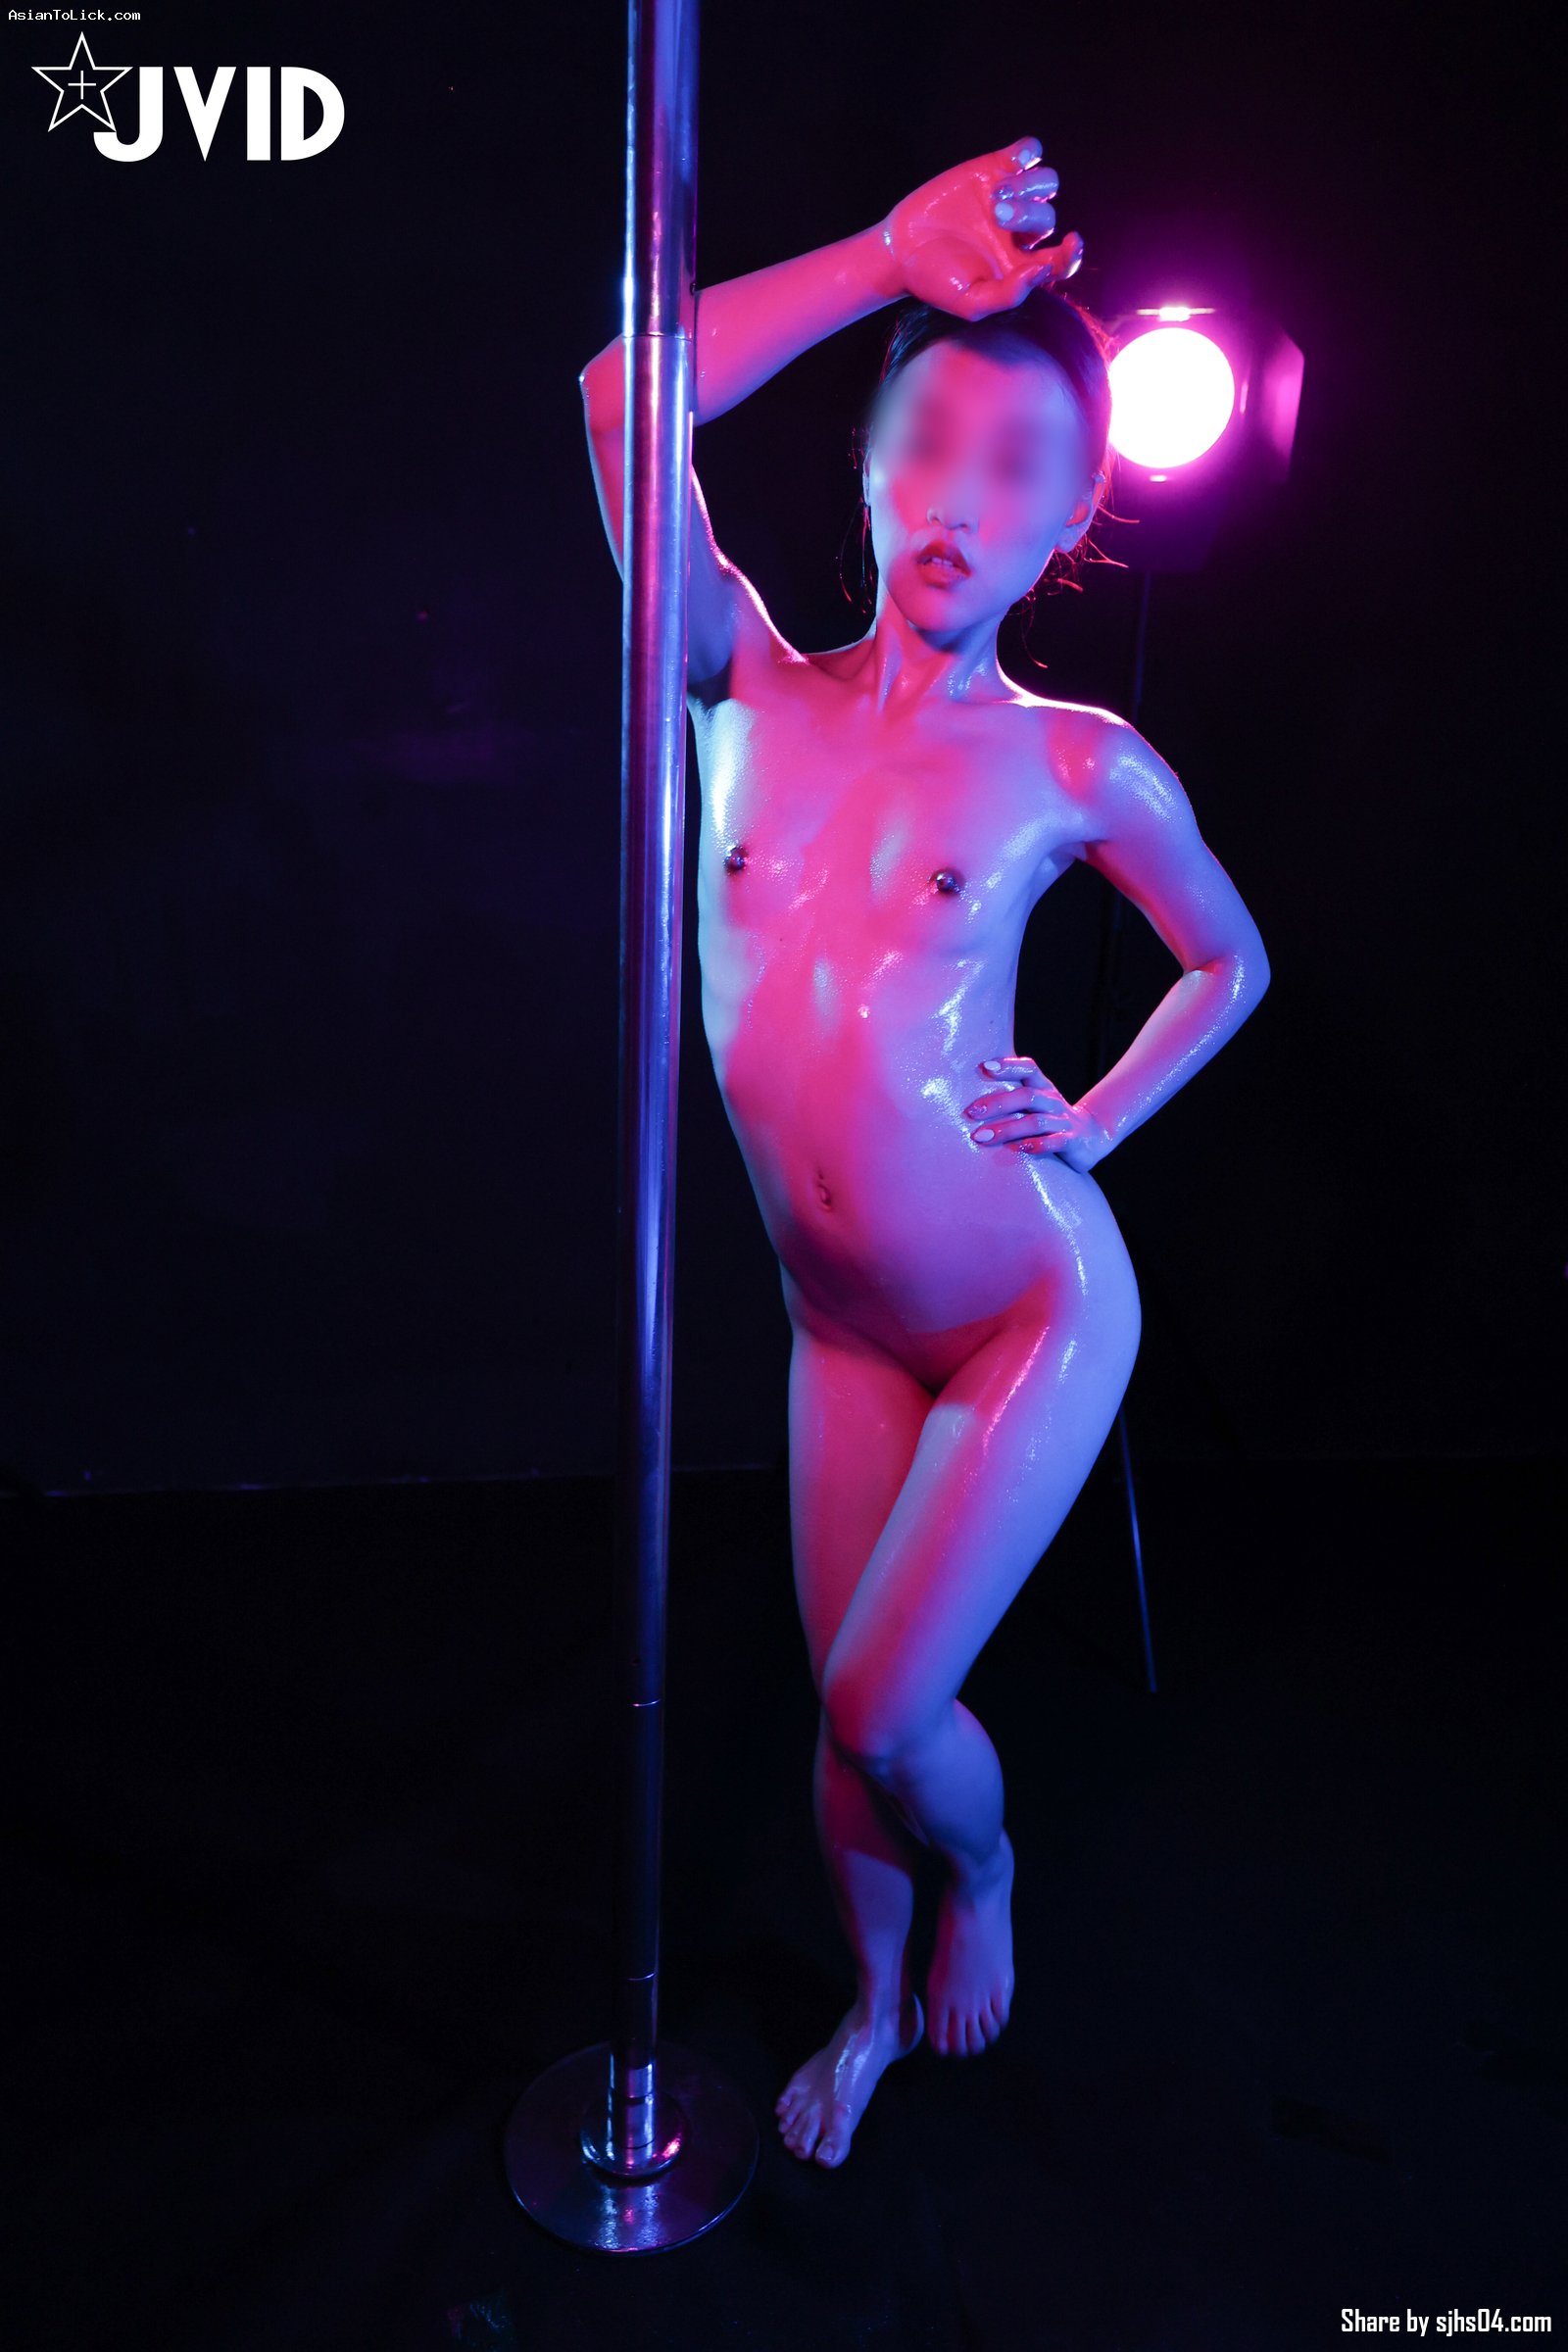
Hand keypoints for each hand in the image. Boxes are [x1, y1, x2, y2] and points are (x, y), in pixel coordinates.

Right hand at [877, 134, 1084, 320]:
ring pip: (1046, 183)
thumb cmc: (935, 281)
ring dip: (1027, 186)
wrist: (901, 250)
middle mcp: (1020, 231)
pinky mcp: (992, 169)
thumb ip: (1009, 295)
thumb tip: (1041, 270)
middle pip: (1047, 217)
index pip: (1061, 260)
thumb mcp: (971, 302)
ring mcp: (1009, 197)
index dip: (1072, 253)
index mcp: (1021, 265)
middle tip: (995, 215)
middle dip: (1026, 214)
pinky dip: (1028, 152)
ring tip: (995, 196)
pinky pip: (1029, 152)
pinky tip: (1012, 162)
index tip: (1071, 242)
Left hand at [963, 1055, 1110, 1173]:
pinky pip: (1054, 1142)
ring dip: (1007, 1129)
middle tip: (971, 1112)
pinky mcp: (1072, 1141)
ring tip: (981, 1137)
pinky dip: (1036, 1145)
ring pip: (1035, 1122)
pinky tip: (1018, 1149)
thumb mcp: (1034, 1103)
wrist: (1092, 1137)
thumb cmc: (1050, 1118)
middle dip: (997, 1103)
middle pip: (1026, 1096)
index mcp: (1043, 1087)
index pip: (1029, 1068)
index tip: (985, 1066)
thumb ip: (1009, 1098)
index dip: (1009, 1065)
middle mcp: (1053, 1101)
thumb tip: (968, 1100)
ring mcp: (1063, 1121)